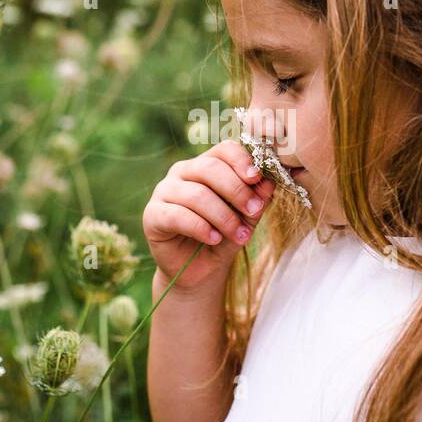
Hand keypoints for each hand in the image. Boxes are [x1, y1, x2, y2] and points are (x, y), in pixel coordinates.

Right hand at [143, 139, 276, 293]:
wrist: (201, 272)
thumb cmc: (224, 238)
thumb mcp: (245, 219)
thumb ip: (256, 200)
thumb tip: (269, 183)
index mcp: (206, 165)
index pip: (223, 150)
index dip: (241, 160)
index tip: (257, 178)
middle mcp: (182, 172)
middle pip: (210, 168)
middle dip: (236, 190)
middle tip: (254, 211)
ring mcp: (164, 191)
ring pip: (196, 194)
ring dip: (223, 216)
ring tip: (239, 235)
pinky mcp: (152, 215)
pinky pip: (177, 215)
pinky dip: (200, 227)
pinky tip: (214, 239)